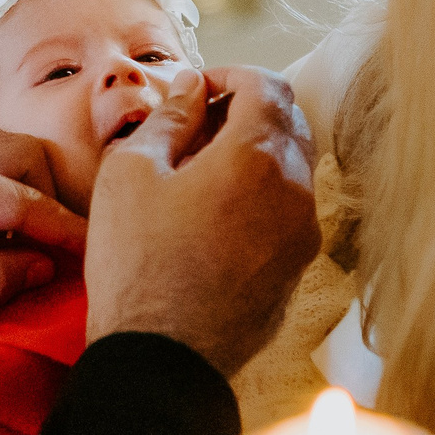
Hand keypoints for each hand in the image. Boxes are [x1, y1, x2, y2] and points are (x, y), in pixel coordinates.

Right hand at [83, 66, 318, 375]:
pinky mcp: (296, 270)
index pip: (268, 86)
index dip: (231, 75)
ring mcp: (302, 235)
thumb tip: (191, 88)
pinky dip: (260, 196)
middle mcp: (295, 192)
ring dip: (255, 155)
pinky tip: (212, 215)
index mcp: (258, 157)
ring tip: (199, 173)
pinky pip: (288, 212)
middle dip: (246, 111)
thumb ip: (169, 118)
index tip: (198, 88)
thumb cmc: (138, 265)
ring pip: (292, 169)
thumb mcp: (131, 172)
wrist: (161, 359)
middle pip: (289, 123)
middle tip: (196, 125)